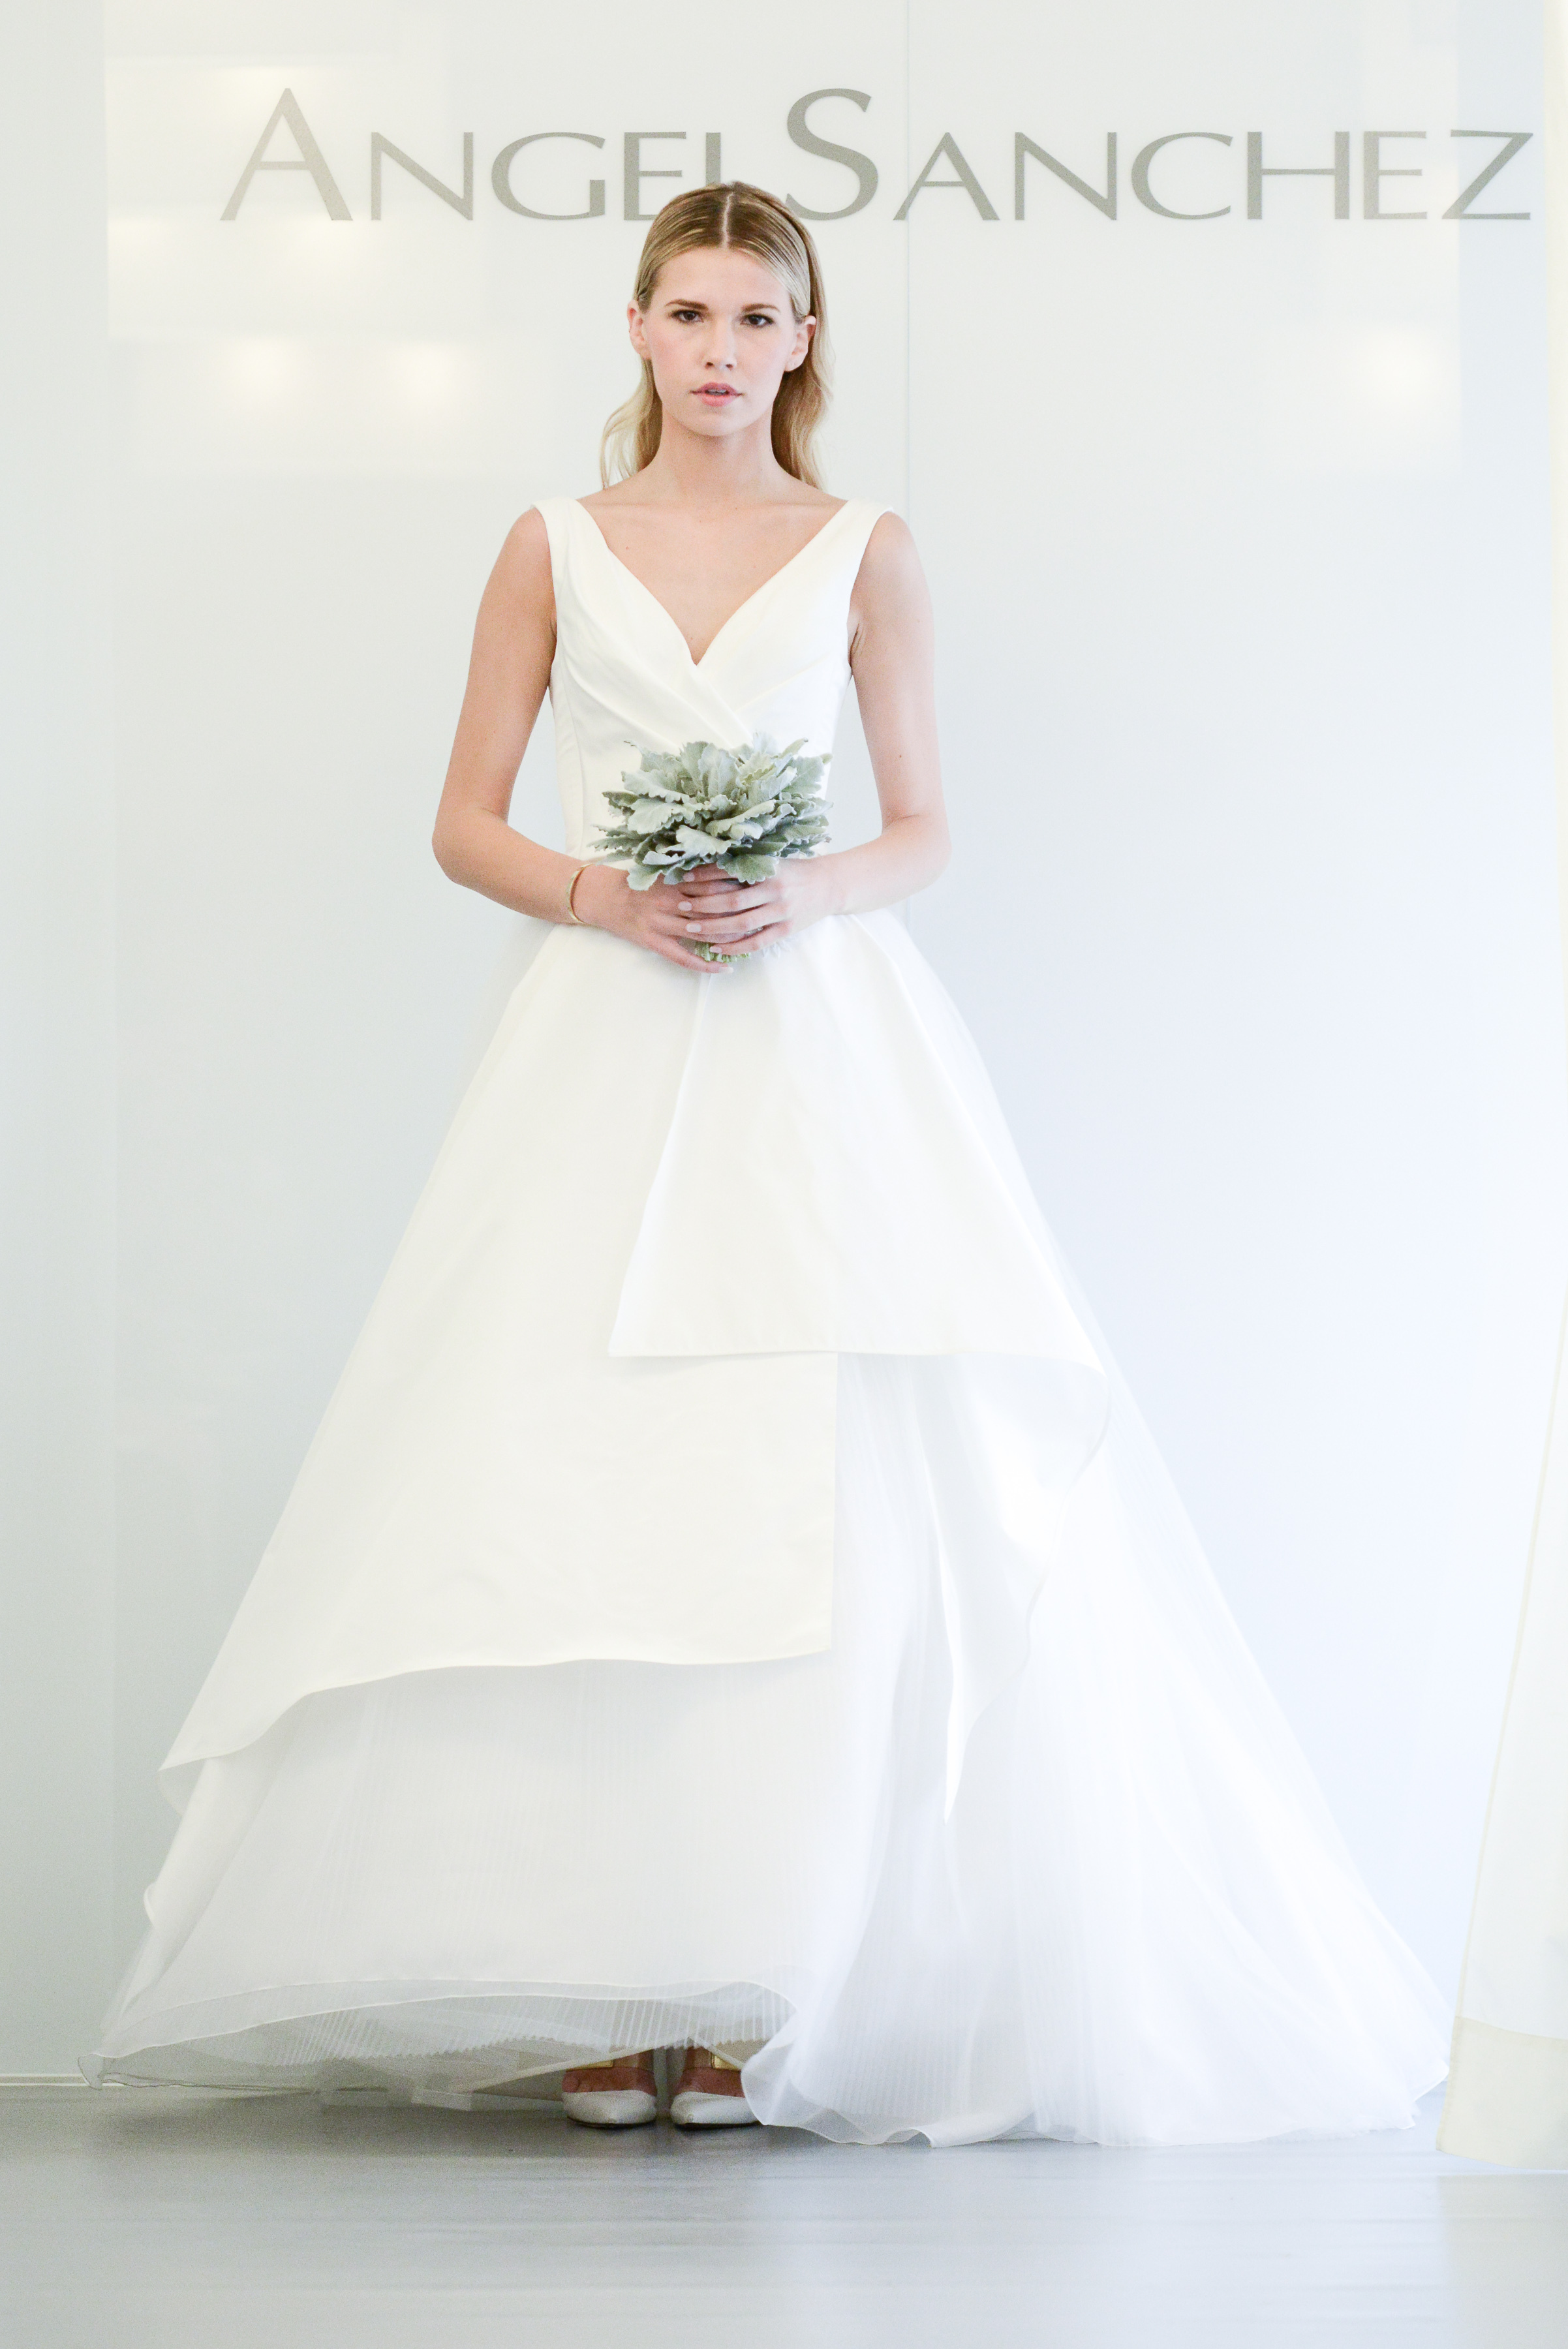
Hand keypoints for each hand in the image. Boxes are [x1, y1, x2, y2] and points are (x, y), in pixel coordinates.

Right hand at [573, 862, 829, 968]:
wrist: (602, 897)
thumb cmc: (637, 881)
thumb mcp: (663, 870)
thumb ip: (691, 870)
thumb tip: (725, 863)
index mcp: (675, 880)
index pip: (713, 882)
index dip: (738, 885)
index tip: (760, 887)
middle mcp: (670, 900)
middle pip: (713, 907)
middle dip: (739, 912)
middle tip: (765, 914)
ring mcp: (661, 922)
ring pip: (702, 932)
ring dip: (728, 937)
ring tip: (752, 940)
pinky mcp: (654, 942)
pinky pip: (683, 957)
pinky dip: (705, 964)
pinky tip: (724, 967)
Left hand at [667, 860, 831, 957]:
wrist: (831, 885)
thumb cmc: (797, 871)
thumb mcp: (774, 861)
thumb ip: (749, 864)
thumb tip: (711, 865)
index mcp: (769, 868)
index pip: (730, 872)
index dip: (705, 876)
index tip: (683, 878)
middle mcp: (775, 889)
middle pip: (732, 899)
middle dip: (704, 904)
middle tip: (682, 907)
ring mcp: (782, 911)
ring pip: (742, 922)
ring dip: (714, 927)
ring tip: (692, 929)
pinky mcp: (787, 929)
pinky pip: (757, 942)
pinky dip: (735, 946)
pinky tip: (717, 948)